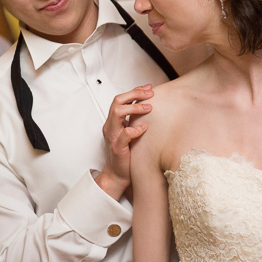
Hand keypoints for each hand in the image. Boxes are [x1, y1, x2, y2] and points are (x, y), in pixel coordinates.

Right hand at [97, 84, 153, 199]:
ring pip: (117, 113)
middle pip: (117, 101)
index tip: (148, 87)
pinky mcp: (117, 147)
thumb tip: (149, 104)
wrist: (117, 174)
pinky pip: (124, 135)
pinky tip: (145, 128)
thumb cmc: (126, 153)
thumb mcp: (130, 132)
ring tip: (149, 108)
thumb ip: (134, 120)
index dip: (134, 91)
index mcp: (113, 121)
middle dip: (134, 94)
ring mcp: (112, 136)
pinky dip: (135, 129)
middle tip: (150, 93)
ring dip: (134, 108)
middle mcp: (111, 126)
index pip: (121, 99)